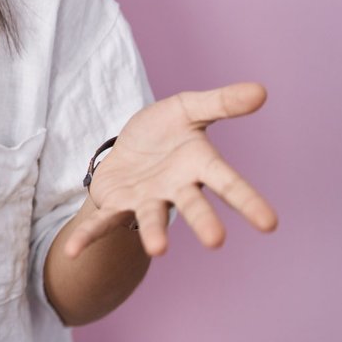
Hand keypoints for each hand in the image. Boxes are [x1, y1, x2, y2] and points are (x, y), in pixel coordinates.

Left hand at [65, 82, 277, 258]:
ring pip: (151, 217)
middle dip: (203, 221)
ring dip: (154, 233)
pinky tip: (70, 251)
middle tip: (216, 240)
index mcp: (198, 164)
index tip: (270, 224)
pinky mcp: (115, 204)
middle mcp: (175, 188)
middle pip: (192, 204)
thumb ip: (221, 102)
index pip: (227, 182)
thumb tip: (261, 90)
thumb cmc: (165, 131)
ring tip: (158, 250)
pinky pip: (101, 222)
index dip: (247, 200)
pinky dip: (88, 237)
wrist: (129, 147)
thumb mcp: (188, 108)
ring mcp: (146, 199)